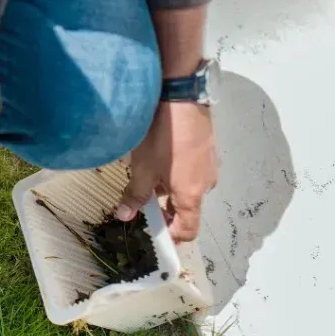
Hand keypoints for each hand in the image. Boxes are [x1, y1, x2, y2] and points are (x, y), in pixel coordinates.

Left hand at [116, 102, 216, 242]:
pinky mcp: (208, 151)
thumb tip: (124, 216)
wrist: (182, 97)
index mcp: (192, 195)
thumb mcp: (142, 168)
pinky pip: (193, 173)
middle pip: (187, 209)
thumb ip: (135, 195)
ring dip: (169, 192)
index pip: (189, 229)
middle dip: (166, 212)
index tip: (156, 237)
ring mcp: (210, 166)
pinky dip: (177, 176)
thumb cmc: (162, 137)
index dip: (173, 238)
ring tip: (147, 179)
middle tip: (143, 208)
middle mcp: (206, 184)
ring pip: (189, 189)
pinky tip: (160, 161)